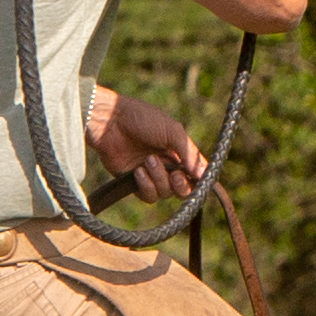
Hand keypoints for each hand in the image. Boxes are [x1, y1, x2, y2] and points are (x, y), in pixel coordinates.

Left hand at [92, 91, 210, 200]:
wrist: (111, 121)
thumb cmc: (142, 119)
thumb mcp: (173, 131)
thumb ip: (190, 153)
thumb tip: (204, 174)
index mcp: (179, 152)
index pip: (195, 175)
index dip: (197, 181)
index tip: (195, 179)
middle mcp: (167, 166)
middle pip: (182, 189)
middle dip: (180, 185)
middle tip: (174, 176)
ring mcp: (150, 175)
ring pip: (164, 193)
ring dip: (159, 179)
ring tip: (148, 160)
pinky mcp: (133, 182)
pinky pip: (147, 195)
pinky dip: (146, 185)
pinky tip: (138, 171)